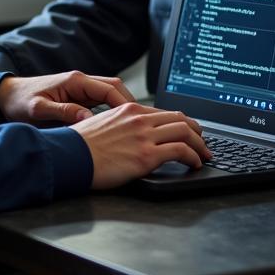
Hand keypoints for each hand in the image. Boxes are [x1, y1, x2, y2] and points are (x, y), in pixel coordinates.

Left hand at [0, 71, 135, 124]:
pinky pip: (101, 102)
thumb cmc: (20, 101)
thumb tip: (87, 118)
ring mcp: (80, 89)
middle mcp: (80, 82)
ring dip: (122, 108)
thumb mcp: (39, 110)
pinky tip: (117, 127)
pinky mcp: (77, 97)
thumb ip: (63, 112)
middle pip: (115, 88)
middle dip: (130, 104)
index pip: (109, 89)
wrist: (7, 96)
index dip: (125, 104)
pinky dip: (112, 111)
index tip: (135, 118)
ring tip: (134, 126)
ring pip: (110, 95)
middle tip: (142, 123)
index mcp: (75, 81)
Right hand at [70, 102, 211, 188]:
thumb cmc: (80, 145)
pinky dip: (193, 157)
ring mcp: (144, 136)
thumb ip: (121, 125)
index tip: (188, 132)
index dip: (182, 122)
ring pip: (185, 132)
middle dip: (196, 131)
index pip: (164, 112)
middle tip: (202, 143)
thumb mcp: (102, 125)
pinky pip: (181, 151)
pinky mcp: (146, 156)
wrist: (70, 156)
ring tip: (204, 155)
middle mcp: (139, 119)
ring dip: (199, 145)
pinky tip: (194, 164)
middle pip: (180, 119)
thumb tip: (132, 135)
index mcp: (129, 110)